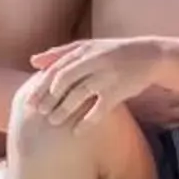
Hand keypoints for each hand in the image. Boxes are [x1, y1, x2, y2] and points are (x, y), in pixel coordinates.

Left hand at [26, 37, 164, 125]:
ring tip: (53, 122)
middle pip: (64, 79)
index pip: (55, 69)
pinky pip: (100, 109)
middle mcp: (93, 61)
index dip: (41, 86)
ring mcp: (106, 76)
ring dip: (64, 109)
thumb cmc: (113, 52)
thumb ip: (60, 53)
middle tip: (39, 113)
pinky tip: (77, 131)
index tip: (30, 101)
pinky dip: (87, 121)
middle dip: (49, 97)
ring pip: (79, 94)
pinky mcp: (119, 91)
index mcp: (83, 50)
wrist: (149, 56)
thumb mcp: (88, 47)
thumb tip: (33, 61)